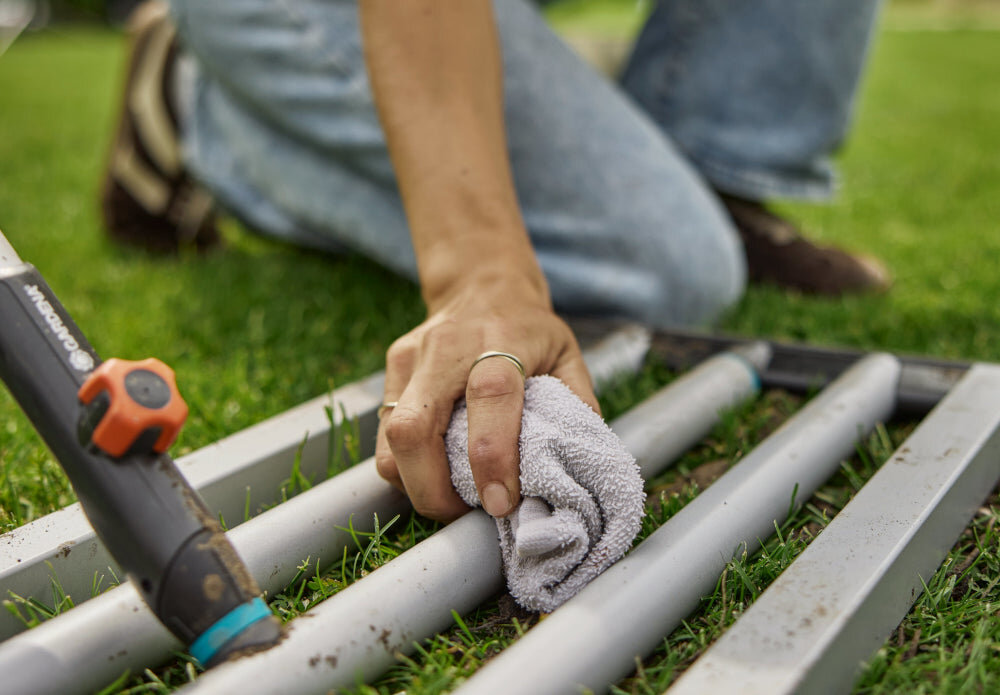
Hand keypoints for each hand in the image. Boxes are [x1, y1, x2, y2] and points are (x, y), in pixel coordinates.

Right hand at [375, 273, 597, 521]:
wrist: (481, 286)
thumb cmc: (530, 330)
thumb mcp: (567, 355)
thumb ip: (576, 405)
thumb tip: (577, 466)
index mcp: (501, 340)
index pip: (489, 396)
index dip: (492, 456)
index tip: (500, 502)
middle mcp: (447, 348)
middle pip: (415, 428)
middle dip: (434, 489)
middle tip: (464, 514)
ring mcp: (411, 359)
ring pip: (390, 439)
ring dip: (416, 484)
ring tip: (450, 500)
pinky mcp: (392, 371)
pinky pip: (385, 434)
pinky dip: (406, 468)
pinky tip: (433, 475)